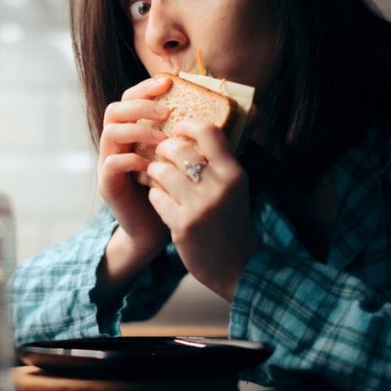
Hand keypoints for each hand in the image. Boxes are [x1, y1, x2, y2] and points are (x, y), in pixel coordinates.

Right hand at [97, 75, 172, 259]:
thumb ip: (185, 137)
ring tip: (162, 137)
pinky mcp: (108, 185)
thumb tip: (213, 112)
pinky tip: (149, 164)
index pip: (130, 99)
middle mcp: (117, 145)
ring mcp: (108, 163)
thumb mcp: (181, 159)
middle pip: (115, 110)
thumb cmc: (173, 193)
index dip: (145, 88)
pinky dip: (130, 160)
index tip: (168, 82)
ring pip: (110, 132)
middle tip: (165, 111)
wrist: (156, 231)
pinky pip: (111, 163)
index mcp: (132, 133)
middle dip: (140, 105)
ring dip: (137, 130)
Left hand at [144, 119, 258, 300]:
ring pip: (162, 171)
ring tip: (156, 174)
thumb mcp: (235, 187)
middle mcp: (218, 186)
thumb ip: (219, 162)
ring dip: (154, 170)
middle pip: (178, 148)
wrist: (236, 265)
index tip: (178, 127)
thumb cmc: (231, 221)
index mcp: (233, 173)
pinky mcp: (182, 225)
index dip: (188, 124)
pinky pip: (156, 197)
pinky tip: (160, 199)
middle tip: (160, 151)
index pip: (209, 131)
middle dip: (164, 147)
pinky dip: (155, 196)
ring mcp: (199, 207)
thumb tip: (194, 131)